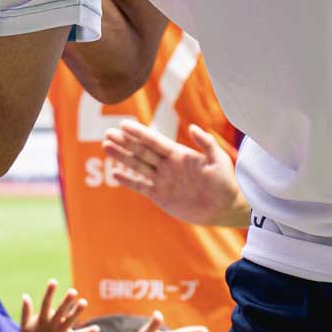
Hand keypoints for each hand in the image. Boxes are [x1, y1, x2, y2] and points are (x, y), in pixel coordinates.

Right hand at [17, 281, 96, 331]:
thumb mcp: (24, 325)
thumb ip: (26, 311)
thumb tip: (25, 295)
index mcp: (41, 321)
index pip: (45, 304)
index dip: (49, 292)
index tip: (53, 281)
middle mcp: (51, 327)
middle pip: (60, 312)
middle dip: (66, 302)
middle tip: (73, 291)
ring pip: (70, 322)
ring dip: (77, 312)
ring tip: (84, 302)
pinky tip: (97, 328)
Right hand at [102, 122, 249, 228]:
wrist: (225, 208)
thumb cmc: (225, 182)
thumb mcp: (219, 160)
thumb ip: (206, 144)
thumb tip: (193, 127)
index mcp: (178, 154)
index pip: (154, 141)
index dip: (139, 133)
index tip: (124, 124)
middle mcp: (167, 165)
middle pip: (141, 151)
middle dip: (125, 142)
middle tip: (107, 133)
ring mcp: (162, 180)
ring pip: (138, 166)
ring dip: (122, 157)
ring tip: (106, 146)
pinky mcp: (160, 196)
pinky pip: (141, 186)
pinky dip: (128, 181)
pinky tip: (115, 173)